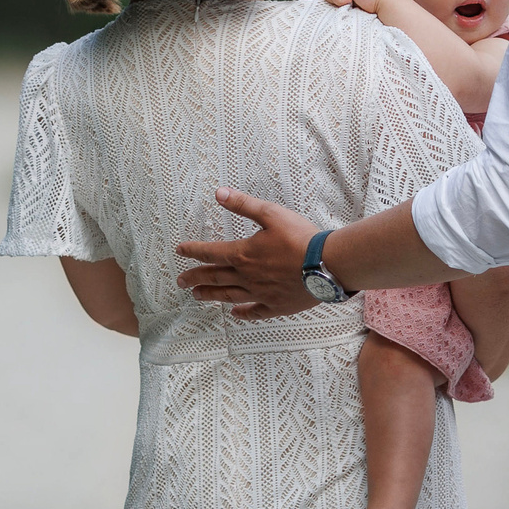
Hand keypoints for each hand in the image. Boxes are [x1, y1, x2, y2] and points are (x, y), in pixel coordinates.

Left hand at [177, 189, 320, 319]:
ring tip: (196, 296)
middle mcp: (247, 277)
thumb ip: (244, 204)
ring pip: (229, 296)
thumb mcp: (271, 214)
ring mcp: (260, 294)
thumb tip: (219, 194)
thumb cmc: (301, 238)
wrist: (327, 264)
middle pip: (214, 277)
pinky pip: (255, 312)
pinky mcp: (276, 306)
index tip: (180, 251)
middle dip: (195, 277)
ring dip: (211, 295)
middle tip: (180, 281)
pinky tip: (235, 314)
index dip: (193, 251)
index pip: (211, 253)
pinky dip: (243, 313)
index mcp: (244, 254)